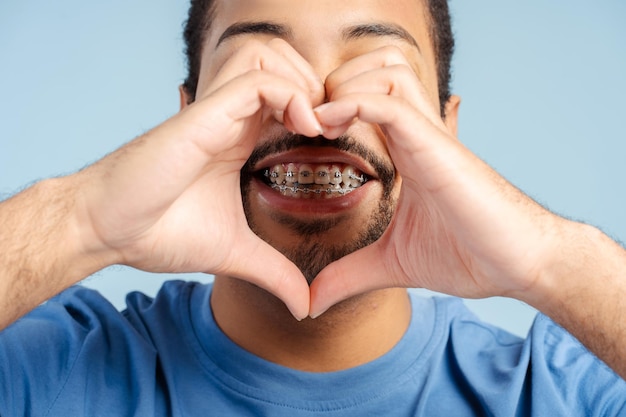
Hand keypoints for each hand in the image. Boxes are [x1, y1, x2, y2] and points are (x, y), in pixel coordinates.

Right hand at [75, 39, 323, 319]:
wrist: (106, 230)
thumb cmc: (160, 233)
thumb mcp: (234, 254)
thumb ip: (274, 273)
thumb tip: (306, 307)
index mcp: (239, 142)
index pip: (291, 105)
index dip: (323, 117)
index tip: (342, 147)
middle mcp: (231, 121)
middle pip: (289, 73)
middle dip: (325, 95)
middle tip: (342, 131)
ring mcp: (218, 115)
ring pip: (276, 64)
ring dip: (311, 89)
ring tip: (325, 127)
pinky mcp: (204, 117)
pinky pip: (257, 81)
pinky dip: (290, 94)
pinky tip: (306, 126)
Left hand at [310, 46, 563, 316]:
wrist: (521, 264)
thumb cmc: (468, 255)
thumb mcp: (391, 264)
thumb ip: (349, 275)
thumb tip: (310, 303)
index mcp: (406, 151)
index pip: (364, 100)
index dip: (327, 106)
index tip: (297, 134)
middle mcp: (417, 134)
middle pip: (374, 67)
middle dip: (332, 82)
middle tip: (305, 121)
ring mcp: (428, 136)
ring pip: (385, 70)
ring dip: (342, 85)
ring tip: (316, 122)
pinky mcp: (438, 147)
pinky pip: (392, 104)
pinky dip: (354, 103)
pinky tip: (325, 125)